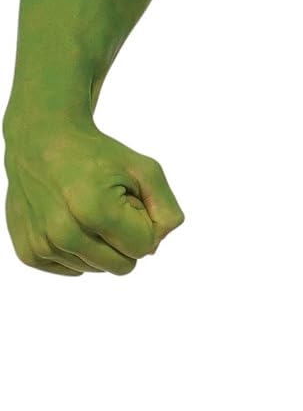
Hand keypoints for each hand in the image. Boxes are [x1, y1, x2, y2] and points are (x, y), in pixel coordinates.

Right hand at [4, 119, 184, 275]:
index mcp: (95, 211)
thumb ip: (165, 208)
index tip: (129, 198)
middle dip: (124, 237)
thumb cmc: (98, 155)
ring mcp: (42, 246)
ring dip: (99, 242)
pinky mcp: (28, 253)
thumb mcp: (144, 169)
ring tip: (86, 208)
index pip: (144, 248)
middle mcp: (64, 234)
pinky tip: (69, 219)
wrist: (43, 141)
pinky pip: (73, 269)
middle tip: (109, 205)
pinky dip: (78, 249)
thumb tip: (156, 246)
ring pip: (97, 268)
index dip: (144, 222)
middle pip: (122, 266)